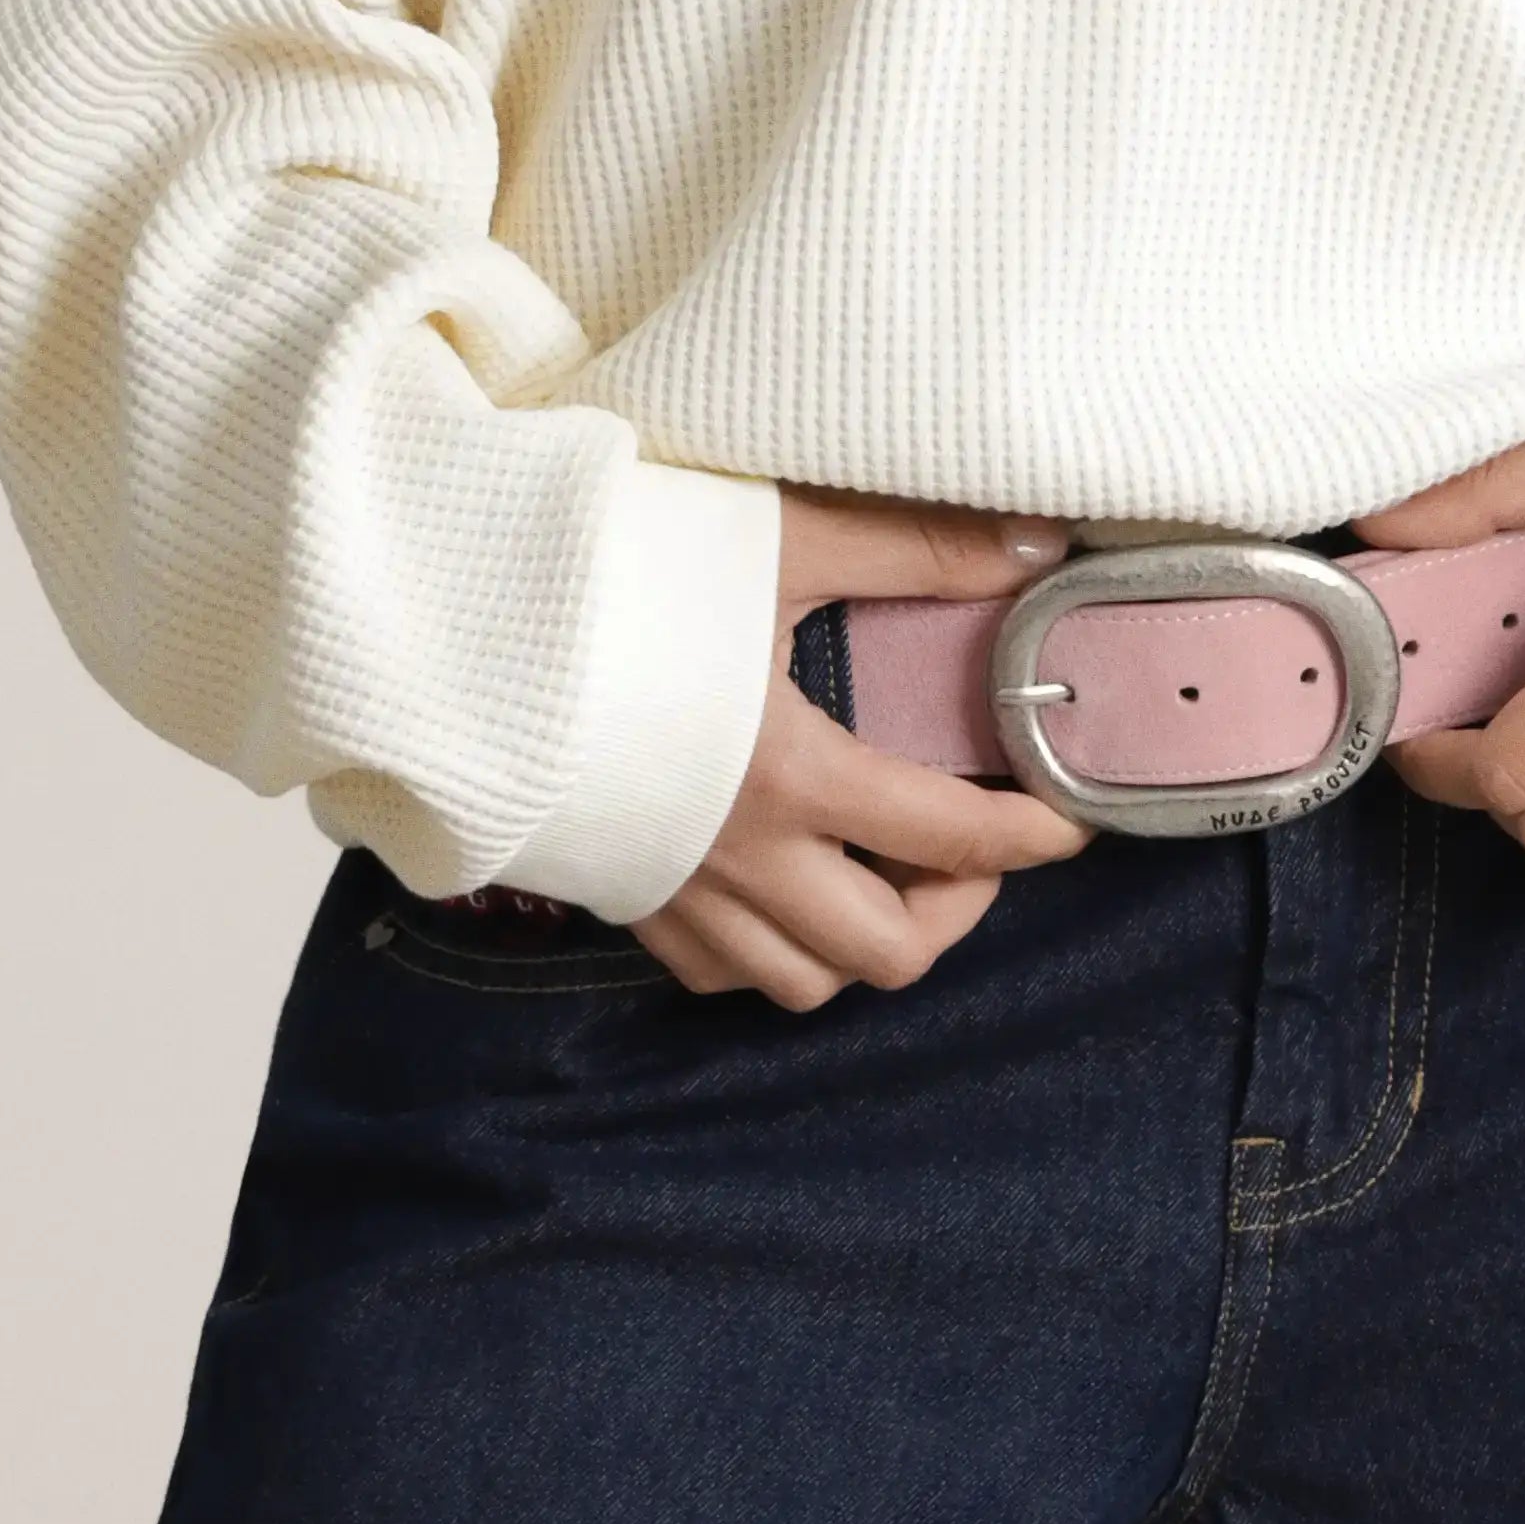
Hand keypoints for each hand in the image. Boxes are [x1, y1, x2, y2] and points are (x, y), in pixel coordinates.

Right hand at [627, 489, 1094, 1006]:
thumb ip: (913, 548)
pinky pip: (714, 971)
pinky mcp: (614, 893)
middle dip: (953, 913)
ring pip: (797, 985)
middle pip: (884, 954)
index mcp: (790, 777)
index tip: (1074, 817)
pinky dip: (770, 951)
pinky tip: (781, 885)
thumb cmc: (613, 571)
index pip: (952, 840)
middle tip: (973, 844)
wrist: (450, 618)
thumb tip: (1037, 547)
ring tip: (885, 870)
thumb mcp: (778, 538)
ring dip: (861, 944)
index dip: (1033, 835)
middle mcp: (737, 859)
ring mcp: (670, 889)